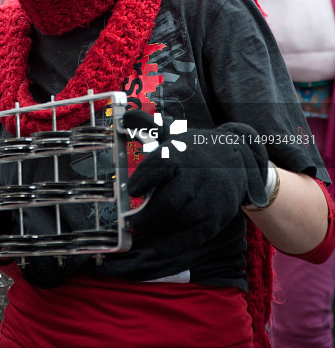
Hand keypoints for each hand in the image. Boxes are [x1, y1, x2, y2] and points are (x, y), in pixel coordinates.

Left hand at [127, 122, 268, 249]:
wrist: (238, 162)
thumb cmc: (196, 150)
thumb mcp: (173, 135)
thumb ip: (148, 126)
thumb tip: (124, 115)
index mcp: (181, 154)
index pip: (160, 165)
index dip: (144, 179)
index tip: (131, 191)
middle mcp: (195, 178)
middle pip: (168, 202)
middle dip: (146, 217)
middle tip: (131, 223)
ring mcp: (206, 201)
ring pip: (177, 222)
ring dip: (155, 231)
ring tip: (141, 232)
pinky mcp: (213, 221)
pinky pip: (189, 239)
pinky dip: (169, 247)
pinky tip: (155, 248)